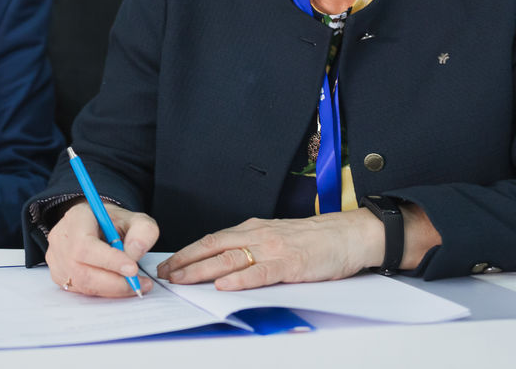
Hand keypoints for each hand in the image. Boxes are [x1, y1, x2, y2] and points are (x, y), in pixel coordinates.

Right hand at [45, 201, 157, 296]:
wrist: (96, 225)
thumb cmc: (113, 222)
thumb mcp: (134, 219)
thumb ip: (142, 232)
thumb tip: (134, 254)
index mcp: (76, 218)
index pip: (85, 245)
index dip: (109, 261)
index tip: (133, 269)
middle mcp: (61, 239)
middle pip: (82, 269)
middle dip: (114, 282)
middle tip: (140, 284)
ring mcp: (57, 259)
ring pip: (82, 284)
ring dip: (112, 289)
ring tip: (135, 285)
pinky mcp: (59, 275)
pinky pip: (81, 290)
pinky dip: (103, 291)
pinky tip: (119, 285)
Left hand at [156, 211, 383, 290]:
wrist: (349, 235)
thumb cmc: (315, 240)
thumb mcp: (277, 237)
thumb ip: (254, 247)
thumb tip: (226, 265)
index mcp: (254, 229)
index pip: (213, 239)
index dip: (188, 252)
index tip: (169, 264)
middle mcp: (259, 235)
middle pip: (214, 248)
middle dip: (186, 262)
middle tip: (165, 275)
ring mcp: (274, 249)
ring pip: (230, 259)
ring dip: (202, 270)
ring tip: (182, 280)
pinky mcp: (291, 264)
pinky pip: (261, 272)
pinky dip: (240, 279)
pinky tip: (224, 286)